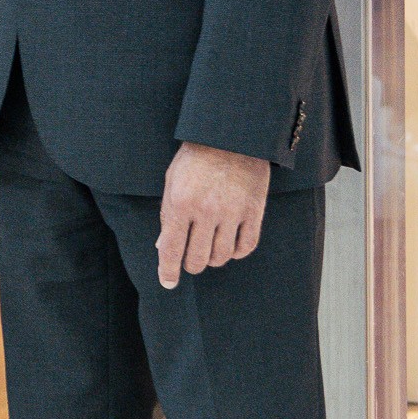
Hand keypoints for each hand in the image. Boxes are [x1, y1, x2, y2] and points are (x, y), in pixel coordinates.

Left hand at [155, 140, 271, 289]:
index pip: (171, 249)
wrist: (230, 135)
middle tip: (190, 262)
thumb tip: (163, 248)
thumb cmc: (195, 158)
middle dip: (191, 266)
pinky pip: (247, 246)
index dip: (168, 271)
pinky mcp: (254, 210)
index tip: (168, 283)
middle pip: (198, 259)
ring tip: (209, 249)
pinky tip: (230, 247)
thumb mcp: (172, 182)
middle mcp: (206, 211)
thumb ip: (167, 216)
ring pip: (222, 256)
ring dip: (213, 259)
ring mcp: (232, 212)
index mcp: (180, 204)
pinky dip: (237, 252)